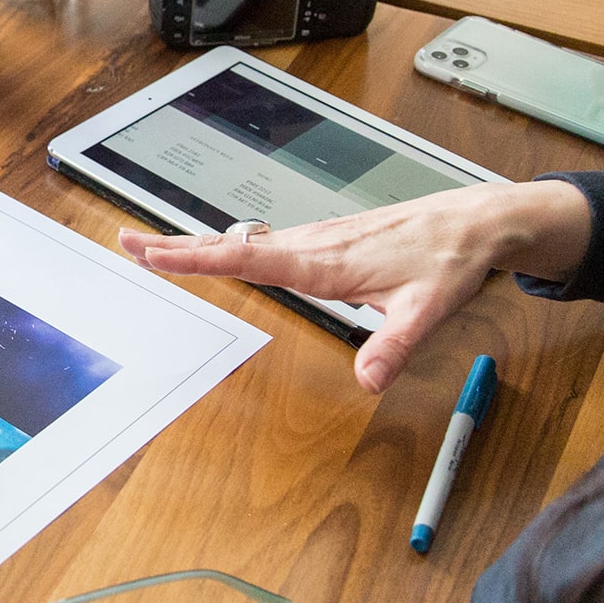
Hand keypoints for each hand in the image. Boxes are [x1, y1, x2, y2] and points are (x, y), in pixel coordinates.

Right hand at [119, 182, 593, 393]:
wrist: (476, 221)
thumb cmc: (449, 257)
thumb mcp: (428, 309)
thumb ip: (396, 346)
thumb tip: (368, 381)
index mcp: (326, 259)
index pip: (248, 258)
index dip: (197, 257)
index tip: (154, 253)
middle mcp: (314, 243)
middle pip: (231, 244)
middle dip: (176, 245)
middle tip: (127, 242)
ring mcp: (317, 238)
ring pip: (244, 240)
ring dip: (196, 244)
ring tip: (154, 248)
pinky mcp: (326, 240)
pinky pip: (265, 242)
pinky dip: (229, 244)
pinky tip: (220, 250)